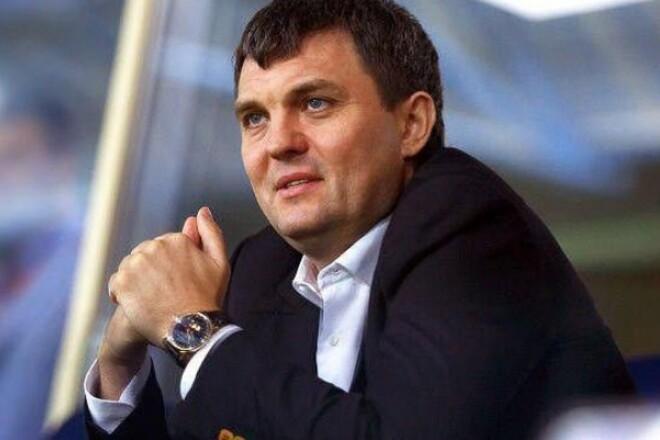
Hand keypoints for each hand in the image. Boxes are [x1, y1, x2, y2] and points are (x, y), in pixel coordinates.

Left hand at [108, 206, 228, 346]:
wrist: (191, 329)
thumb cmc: (207, 298)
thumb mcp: (219, 262)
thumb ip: (210, 233)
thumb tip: (201, 212)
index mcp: (175, 240)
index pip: (162, 248)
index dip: (169, 267)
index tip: (177, 283)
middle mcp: (154, 246)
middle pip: (144, 256)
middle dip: (151, 272)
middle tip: (166, 294)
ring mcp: (136, 264)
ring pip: (129, 269)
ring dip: (136, 282)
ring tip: (153, 300)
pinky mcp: (122, 282)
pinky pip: (116, 284)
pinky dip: (123, 295)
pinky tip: (139, 305)